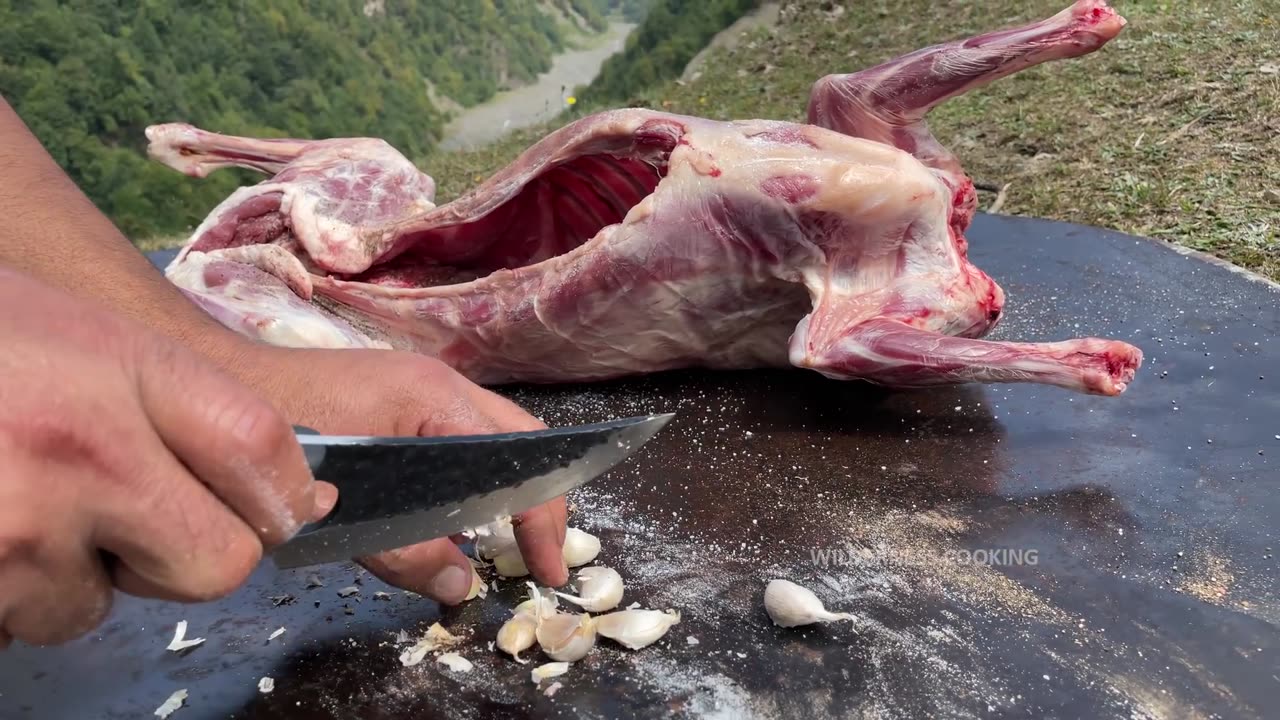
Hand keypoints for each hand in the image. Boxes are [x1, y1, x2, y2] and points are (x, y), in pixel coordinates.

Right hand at [0, 268, 331, 646]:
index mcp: (119, 371)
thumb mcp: (82, 334)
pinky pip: (12, 624)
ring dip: (65, 575)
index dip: (285, 492)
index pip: (260, 451)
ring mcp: (11, 531)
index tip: (280, 505)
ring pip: (90, 608)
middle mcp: (77, 454)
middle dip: (181, 552)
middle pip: (214, 564)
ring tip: (10, 498)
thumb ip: (186, 406)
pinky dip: (1, 591)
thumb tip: (302, 491)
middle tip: (125, 512)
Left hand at [229, 345, 568, 603]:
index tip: (543, 567)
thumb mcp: (340, 505)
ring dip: (500, 489)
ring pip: (488, 440)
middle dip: (534, 499)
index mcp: (435, 398)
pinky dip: (465, 481)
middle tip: (533, 557)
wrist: (213, 383)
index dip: (540, 515)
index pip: (517, 455)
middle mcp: (439, 386)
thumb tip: (462, 586)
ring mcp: (418, 389)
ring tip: (499, 543)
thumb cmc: (274, 429)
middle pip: (517, 440)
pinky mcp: (395, 403)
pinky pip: (452, 441)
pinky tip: (447, 518)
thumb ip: (403, 546)